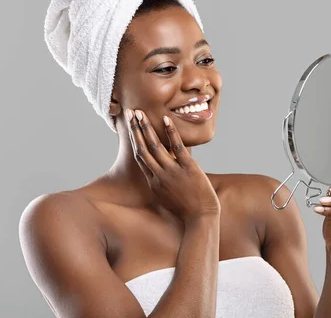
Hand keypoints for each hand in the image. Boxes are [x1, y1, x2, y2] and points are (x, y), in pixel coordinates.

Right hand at [126, 109, 220, 223]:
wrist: (200, 218)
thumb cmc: (186, 209)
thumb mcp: (166, 197)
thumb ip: (161, 183)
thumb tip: (159, 172)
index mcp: (153, 182)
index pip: (140, 156)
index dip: (134, 140)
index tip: (130, 127)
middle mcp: (159, 175)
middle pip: (143, 148)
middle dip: (135, 130)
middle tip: (130, 113)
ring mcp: (172, 171)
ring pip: (155, 146)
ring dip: (147, 128)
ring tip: (141, 113)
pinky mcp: (187, 168)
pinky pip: (177, 147)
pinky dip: (171, 133)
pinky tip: (166, 120)